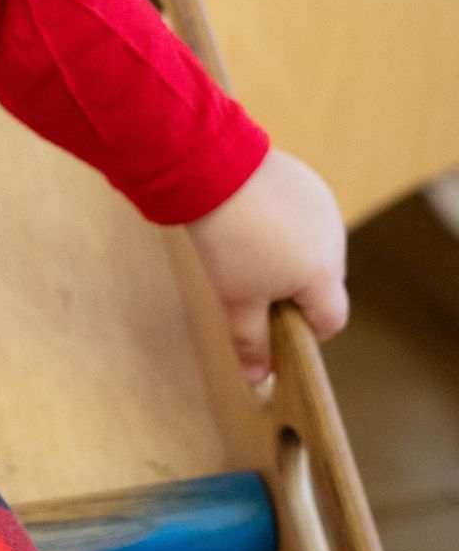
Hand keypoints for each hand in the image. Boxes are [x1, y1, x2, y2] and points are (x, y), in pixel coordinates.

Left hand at [185, 145, 346, 385]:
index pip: (331, 321)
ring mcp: (326, 210)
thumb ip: (251, 341)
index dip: (304, 332)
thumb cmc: (228, 241)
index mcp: (324, 275)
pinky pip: (305, 220)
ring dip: (289, 259)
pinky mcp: (310, 185)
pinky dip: (285, 227)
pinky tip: (253, 220)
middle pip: (323, 286)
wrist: (215, 170)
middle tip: (250, 284)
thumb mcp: (236, 298)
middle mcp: (335, 242)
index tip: (272, 325)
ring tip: (248, 248)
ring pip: (314, 251)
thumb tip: (260, 379)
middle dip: (292, 294)